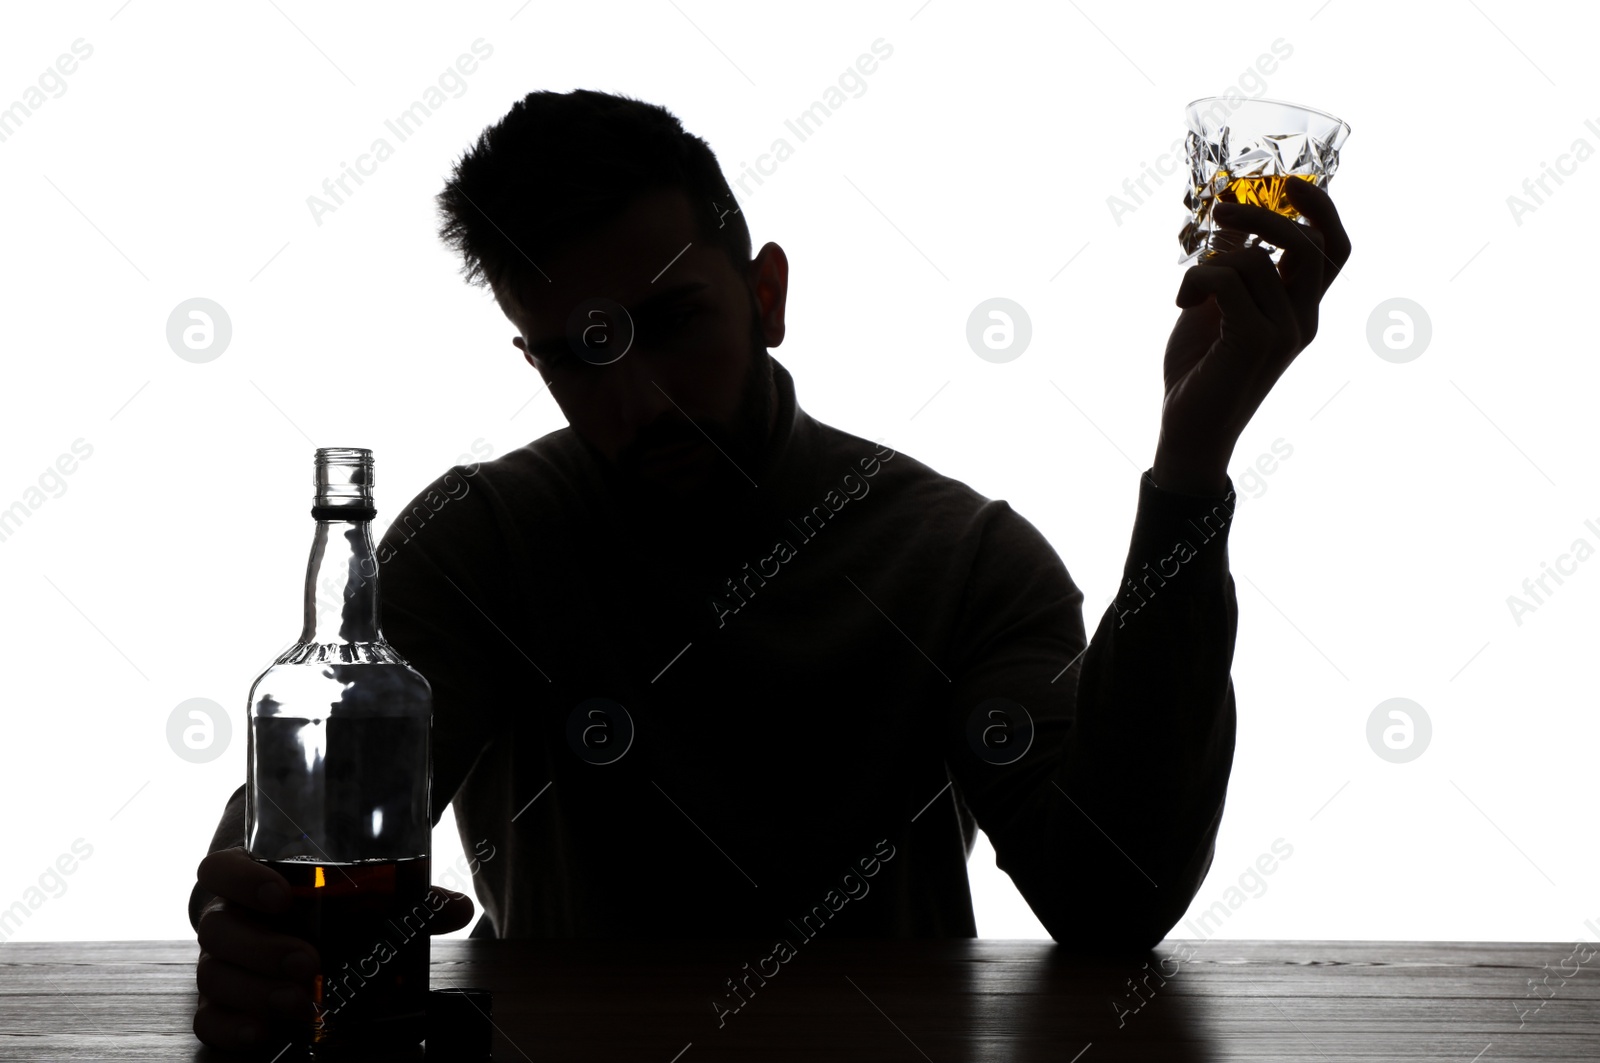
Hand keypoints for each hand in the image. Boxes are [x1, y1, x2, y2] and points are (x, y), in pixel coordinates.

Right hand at [192, 846, 474, 1052]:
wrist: (287, 922)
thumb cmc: (322, 901)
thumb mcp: (358, 892)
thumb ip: (406, 899)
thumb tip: (458, 908)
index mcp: (251, 878)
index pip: (221, 869)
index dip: (243, 880)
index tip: (283, 895)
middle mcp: (228, 918)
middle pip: (219, 930)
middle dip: (263, 949)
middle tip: (310, 961)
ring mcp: (222, 962)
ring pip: (214, 977)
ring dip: (257, 992)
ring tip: (300, 1004)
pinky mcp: (222, 1003)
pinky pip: (209, 1019)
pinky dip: (233, 1029)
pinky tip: (264, 1036)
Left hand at [1154, 179, 1351, 493]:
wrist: (1188, 430)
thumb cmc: (1201, 369)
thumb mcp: (1219, 309)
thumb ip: (1235, 270)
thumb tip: (1233, 220)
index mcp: (1301, 309)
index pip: (1333, 248)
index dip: (1320, 209)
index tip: (1287, 183)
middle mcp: (1302, 319)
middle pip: (1308, 243)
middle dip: (1265, 215)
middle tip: (1220, 209)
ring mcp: (1283, 333)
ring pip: (1255, 261)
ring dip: (1211, 258)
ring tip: (1187, 286)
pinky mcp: (1254, 343)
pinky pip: (1229, 282)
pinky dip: (1199, 279)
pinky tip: (1182, 302)